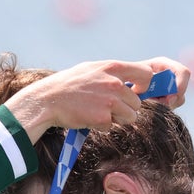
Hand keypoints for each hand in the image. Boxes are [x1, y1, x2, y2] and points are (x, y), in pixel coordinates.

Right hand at [5, 57, 190, 142]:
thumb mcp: (92, 69)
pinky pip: (112, 126)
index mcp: (113, 67)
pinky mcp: (102, 117)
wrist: (46, 100)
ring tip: (96, 111)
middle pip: (138, 102)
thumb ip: (114, 72)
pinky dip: (102, 125)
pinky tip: (87, 117)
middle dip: (126, 107)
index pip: (147, 74)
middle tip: (106, 106)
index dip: (146, 86)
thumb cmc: (69, 85)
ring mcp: (109, 100)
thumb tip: (137, 79)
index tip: (138, 92)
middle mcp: (114, 82)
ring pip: (129, 116)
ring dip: (116, 118)